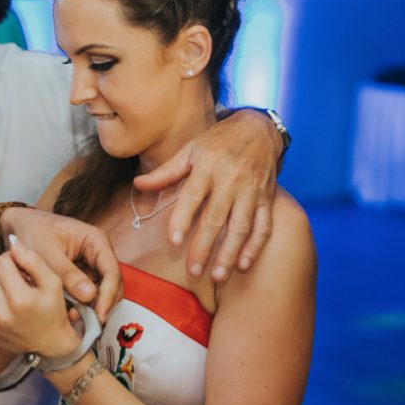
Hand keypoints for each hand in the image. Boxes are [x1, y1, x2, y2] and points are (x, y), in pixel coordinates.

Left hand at [0, 207, 121, 321]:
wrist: (16, 226)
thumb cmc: (32, 231)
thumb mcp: (48, 253)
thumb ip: (68, 274)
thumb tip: (90, 296)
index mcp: (96, 241)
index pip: (111, 271)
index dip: (108, 295)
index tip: (99, 315)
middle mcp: (98, 253)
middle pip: (111, 284)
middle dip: (102, 304)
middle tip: (90, 323)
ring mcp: (90, 264)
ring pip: (100, 291)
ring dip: (91, 306)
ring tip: (73, 318)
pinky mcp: (81, 275)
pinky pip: (86, 293)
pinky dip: (80, 304)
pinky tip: (68, 313)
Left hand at [0, 236, 80, 357]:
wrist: (52, 346)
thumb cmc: (55, 311)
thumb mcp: (53, 283)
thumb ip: (33, 260)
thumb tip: (12, 241)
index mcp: (19, 299)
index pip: (1, 262)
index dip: (13, 259)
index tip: (24, 268)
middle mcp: (1, 313)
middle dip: (4, 271)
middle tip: (20, 280)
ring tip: (16, 294)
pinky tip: (9, 308)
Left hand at [133, 108, 279, 280]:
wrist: (259, 129)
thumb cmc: (218, 142)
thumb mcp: (190, 150)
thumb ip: (165, 172)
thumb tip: (138, 185)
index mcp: (207, 167)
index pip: (193, 196)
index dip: (183, 218)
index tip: (174, 240)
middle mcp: (230, 180)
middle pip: (216, 218)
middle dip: (205, 246)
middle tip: (193, 270)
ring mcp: (251, 191)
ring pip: (241, 226)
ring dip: (230, 253)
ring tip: (218, 276)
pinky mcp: (267, 198)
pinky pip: (264, 226)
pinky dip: (255, 247)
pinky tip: (243, 265)